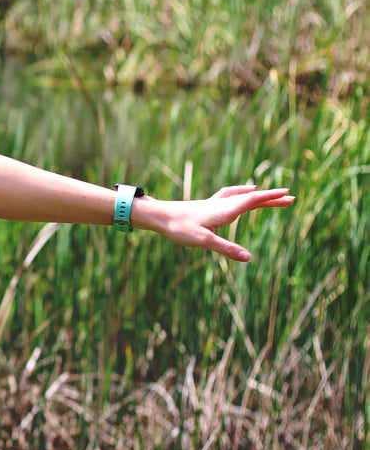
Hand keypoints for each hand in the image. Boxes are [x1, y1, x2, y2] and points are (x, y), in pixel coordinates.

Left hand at [142, 184, 293, 261]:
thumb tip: (249, 257)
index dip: (271, 198)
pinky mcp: (206, 206)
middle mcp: (222, 204)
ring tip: (269, 195)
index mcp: (225, 211)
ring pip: (240, 196)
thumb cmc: (179, 228)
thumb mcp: (204, 241)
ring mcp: (213, 204)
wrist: (158, 216)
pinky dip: (239, 192)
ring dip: (257, 195)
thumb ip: (227, 249)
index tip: (289, 195)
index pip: (253, 201)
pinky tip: (239, 193)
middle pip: (251, 198)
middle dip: (270, 198)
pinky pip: (228, 196)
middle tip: (290, 198)